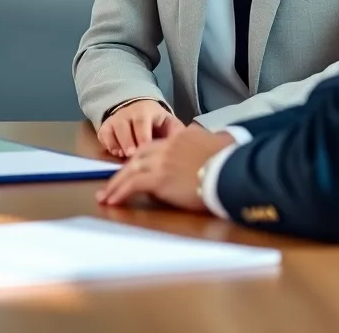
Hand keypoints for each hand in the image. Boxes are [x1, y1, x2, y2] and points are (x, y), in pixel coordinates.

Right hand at [97, 99, 183, 157]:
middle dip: (128, 142)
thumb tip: (187, 142)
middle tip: (132, 157)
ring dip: (118, 145)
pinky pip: (103, 135)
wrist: (139, 109)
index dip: (143, 136)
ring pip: (112, 130)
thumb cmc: (157, 122)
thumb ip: (176, 132)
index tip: (146, 150)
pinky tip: (116, 154)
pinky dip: (109, 145)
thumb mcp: (169, 123)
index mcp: (146, 111)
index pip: (142, 122)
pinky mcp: (105, 127)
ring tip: (123, 157)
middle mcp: (128, 113)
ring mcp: (115, 119)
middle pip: (124, 126)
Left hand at [97, 124, 236, 211]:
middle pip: (139, 156)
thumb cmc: (232, 161)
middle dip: (125, 170)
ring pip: (131, 170)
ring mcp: (161, 161)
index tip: (137, 168)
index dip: (145, 158)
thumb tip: (226, 139)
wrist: (229, 170)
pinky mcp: (158, 178)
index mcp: (181, 136)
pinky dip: (120, 192)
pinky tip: (113, 201)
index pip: (156, 146)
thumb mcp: (225, 143)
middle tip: (114, 182)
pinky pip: (133, 185)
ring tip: (106, 196)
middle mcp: (167, 145)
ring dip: (116, 184)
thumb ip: (219, 140)